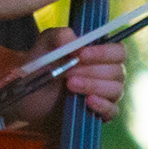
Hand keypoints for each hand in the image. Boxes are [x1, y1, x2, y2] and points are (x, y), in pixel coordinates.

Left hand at [9, 35, 128, 125]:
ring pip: (115, 89)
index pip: (118, 51)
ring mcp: (106, 94)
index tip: (81, 54)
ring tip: (69, 84)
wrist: (29, 96)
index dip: (104, 52)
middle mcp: (108, 74)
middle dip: (92, 70)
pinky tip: (88, 101)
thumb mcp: (45, 46)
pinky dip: (102, 105)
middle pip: (117, 71)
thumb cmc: (42, 67)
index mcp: (100, 55)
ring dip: (92, 85)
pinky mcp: (100, 113)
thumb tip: (75, 41)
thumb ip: (59, 36)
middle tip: (69, 72)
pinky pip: (112, 110)